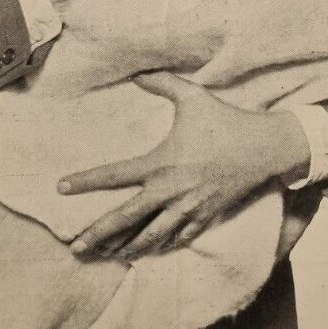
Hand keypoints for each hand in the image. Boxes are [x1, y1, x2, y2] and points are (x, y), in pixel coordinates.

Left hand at [58, 72, 310, 260]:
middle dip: (98, 234)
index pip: (114, 175)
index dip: (85, 181)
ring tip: (105, 255)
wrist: (267, 148)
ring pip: (151, 236)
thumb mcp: (193, 97)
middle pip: (126, 218)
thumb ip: (162, 84)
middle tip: (75, 247)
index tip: (60, 187)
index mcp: (161, 163)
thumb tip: (137, 73)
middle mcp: (170, 191)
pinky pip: (179, 238)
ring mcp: (188, 208)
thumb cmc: (227, 121)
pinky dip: (161, 245)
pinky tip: (148, 251)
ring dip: (126, 247)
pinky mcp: (206, 217)